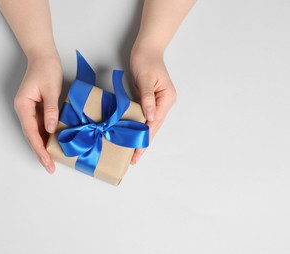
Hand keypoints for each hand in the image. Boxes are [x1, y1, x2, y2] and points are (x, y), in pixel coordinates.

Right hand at [14, 53, 62, 172]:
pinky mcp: (35, 108)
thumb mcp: (50, 89)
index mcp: (23, 106)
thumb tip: (51, 129)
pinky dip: (45, 136)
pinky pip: (39, 126)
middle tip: (50, 167)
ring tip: (52, 161)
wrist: (43, 56)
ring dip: (42, 146)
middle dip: (40, 152)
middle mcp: (23, 110)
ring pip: (35, 132)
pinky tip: (53, 144)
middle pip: (31, 136)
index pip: (31, 132)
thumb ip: (51, 109)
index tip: (47, 162)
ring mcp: (28, 110)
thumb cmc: (46, 69)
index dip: (39, 149)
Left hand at [130, 47, 176, 163]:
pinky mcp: (149, 100)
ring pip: (149, 124)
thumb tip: (149, 117)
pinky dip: (138, 127)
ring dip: (141, 137)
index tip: (137, 152)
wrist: (146, 49)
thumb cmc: (146, 60)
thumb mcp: (145, 78)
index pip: (154, 123)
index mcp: (167, 99)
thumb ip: (147, 98)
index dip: (145, 138)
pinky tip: (131, 135)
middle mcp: (164, 103)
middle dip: (144, 143)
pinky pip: (143, 117)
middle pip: (153, 127)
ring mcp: (157, 103)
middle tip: (133, 159)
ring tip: (132, 152)